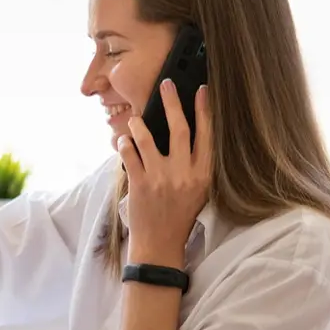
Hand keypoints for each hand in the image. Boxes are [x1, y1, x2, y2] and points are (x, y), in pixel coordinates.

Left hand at [120, 80, 212, 267]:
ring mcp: (160, 178)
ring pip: (147, 138)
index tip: (202, 90)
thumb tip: (189, 131)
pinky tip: (123, 141)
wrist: (160, 245)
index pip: (206, 135)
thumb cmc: (181, 216)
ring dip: (139, 124)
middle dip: (172, 102)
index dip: (204, 110)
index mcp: (203, 175)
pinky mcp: (139, 183)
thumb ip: (196, 164)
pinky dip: (124, 144)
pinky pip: (129, 154)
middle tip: (166, 84)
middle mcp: (183, 173)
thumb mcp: (200, 191)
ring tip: (135, 119)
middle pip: (179, 128)